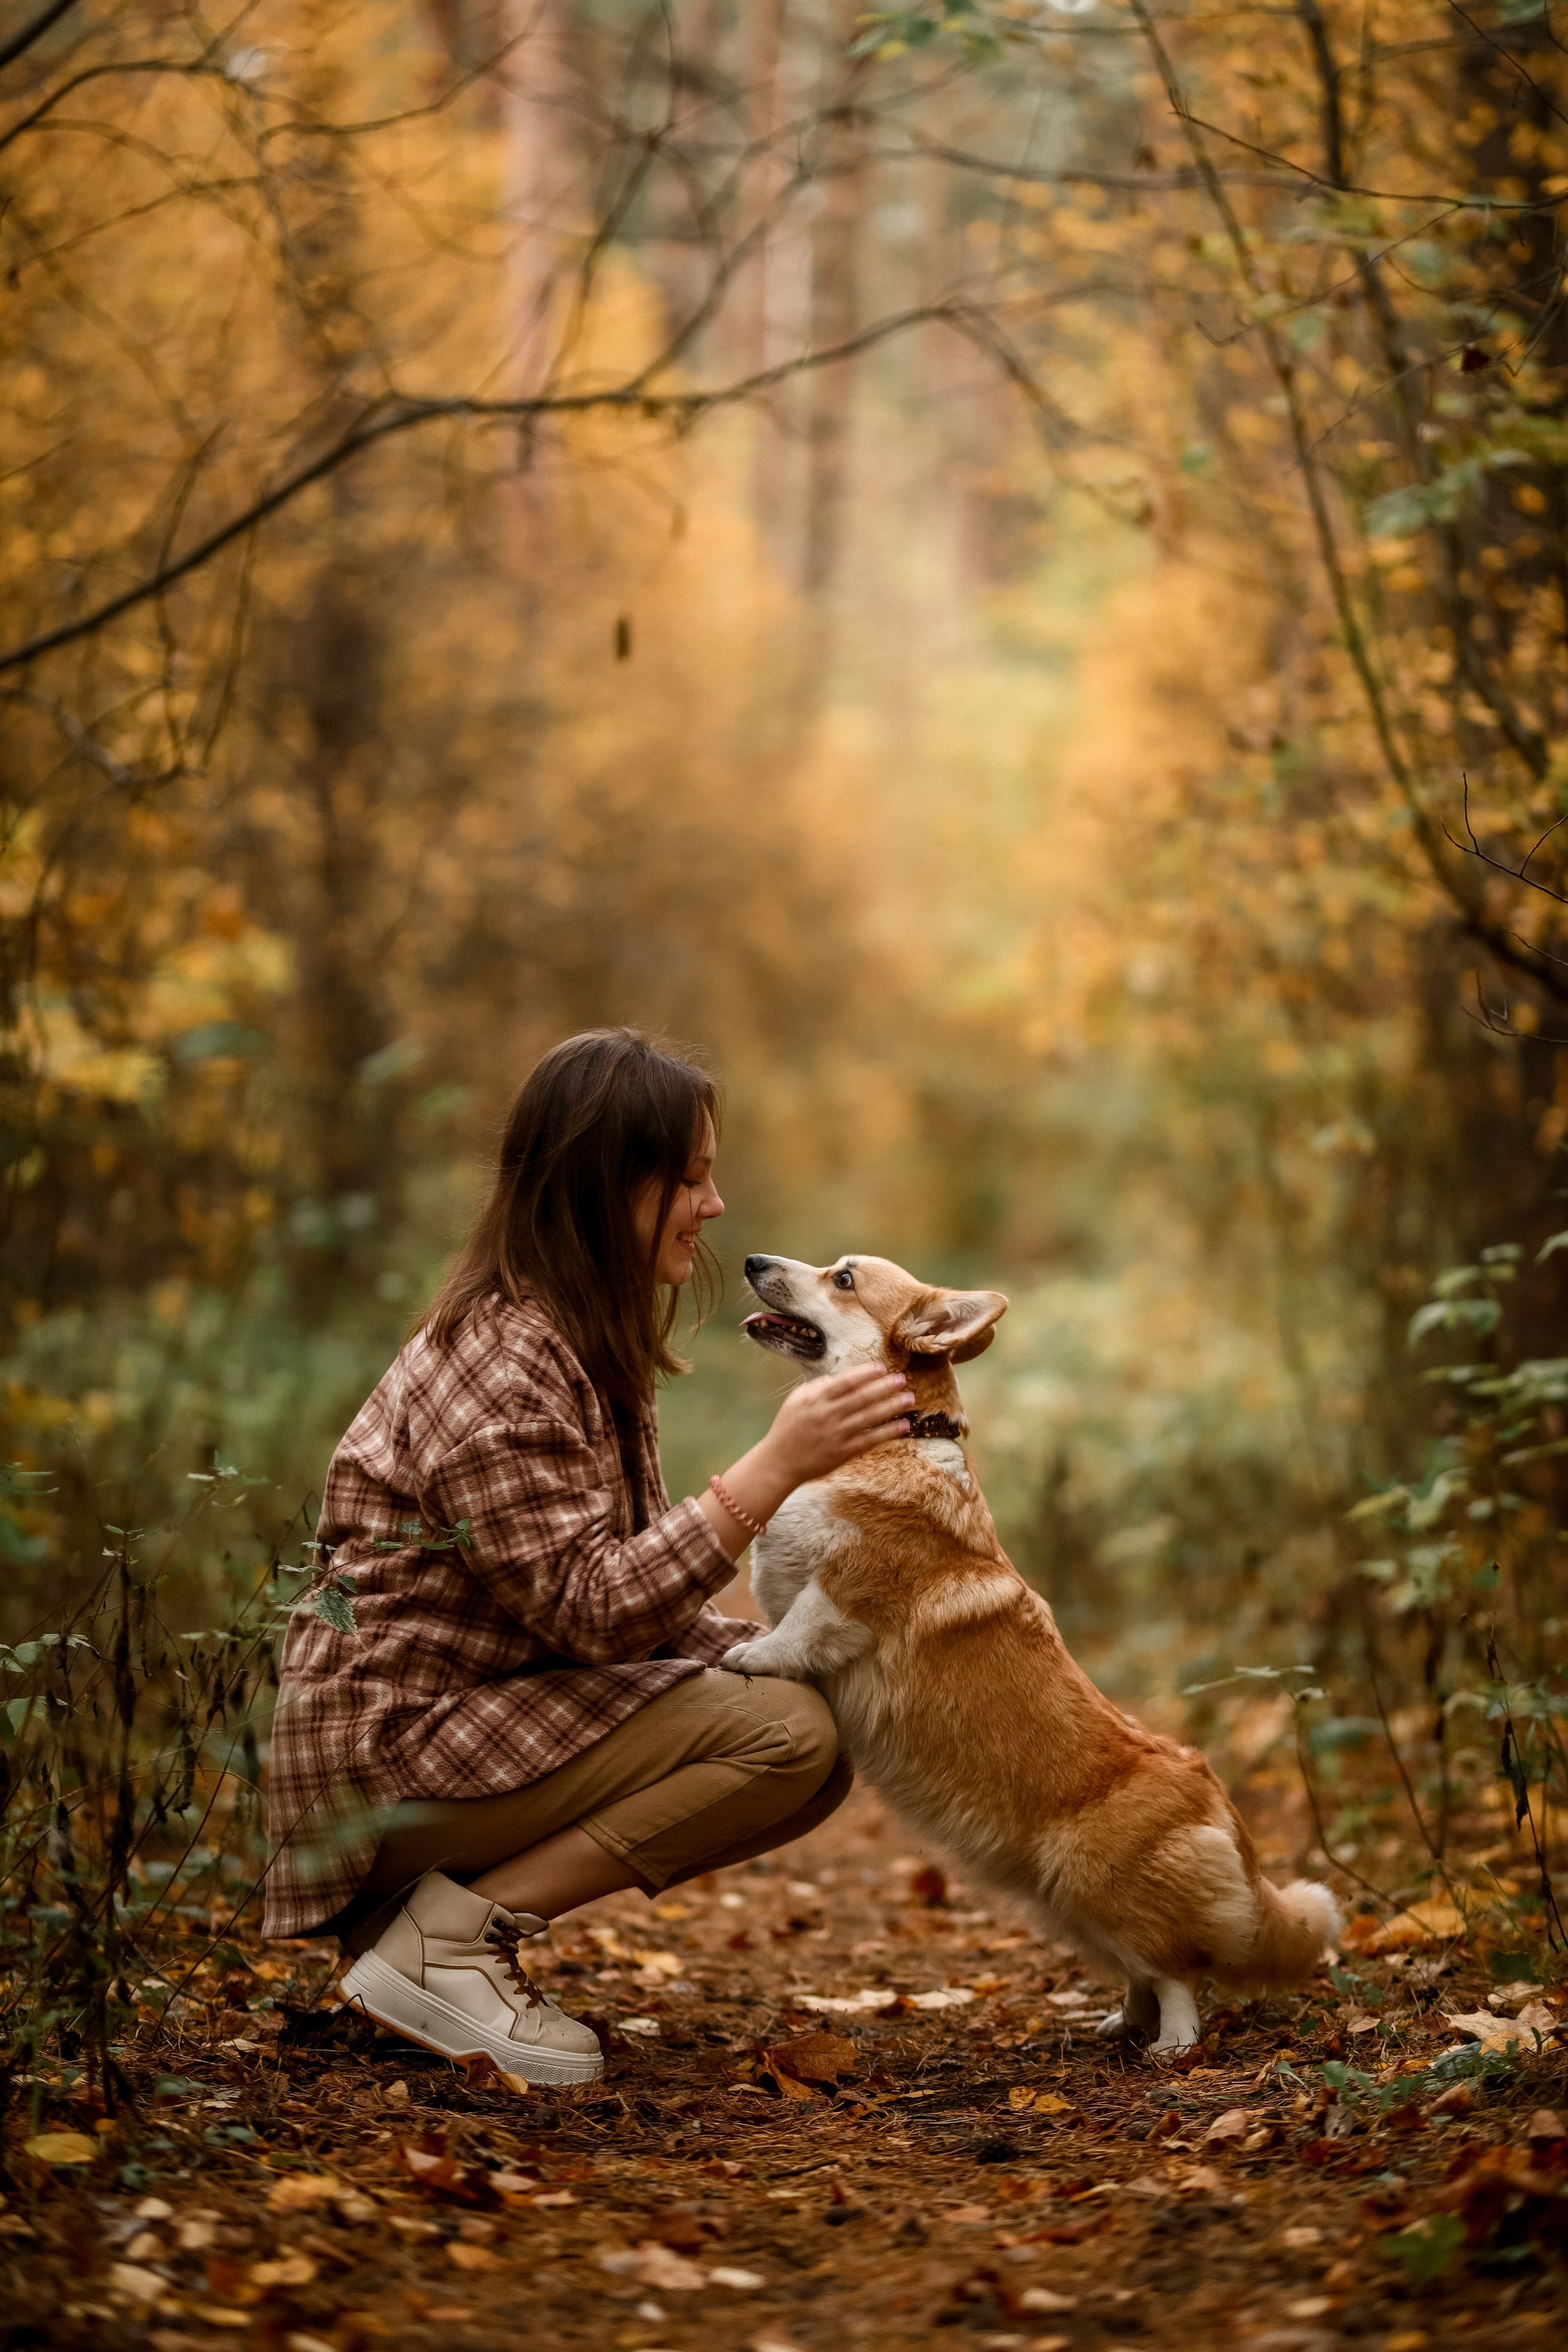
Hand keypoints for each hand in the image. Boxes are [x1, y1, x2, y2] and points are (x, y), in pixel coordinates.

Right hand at [697, 1365, 916, 1560]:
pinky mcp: (842, 1453)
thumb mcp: (796, 1400)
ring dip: (891, 1407)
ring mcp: (836, 1435)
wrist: (779, 1462)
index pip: (846, 1382)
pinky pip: (869, 1440)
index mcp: (815, 1399)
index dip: (866, 1374)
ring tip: (909, 1399)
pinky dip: (887, 1432)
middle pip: (861, 1398)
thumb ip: (816, 1387)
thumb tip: (836, 1377)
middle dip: (884, 1387)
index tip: (883, 1368)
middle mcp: (827, 1415)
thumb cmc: (788, 1428)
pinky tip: (903, 1426)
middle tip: (902, 1379)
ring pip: (869, 1418)